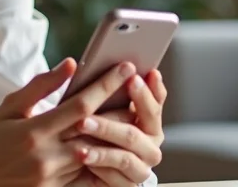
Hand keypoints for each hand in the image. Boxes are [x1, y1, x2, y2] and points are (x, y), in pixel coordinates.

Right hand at [0, 59, 141, 186]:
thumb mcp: (9, 107)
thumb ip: (42, 86)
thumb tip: (71, 65)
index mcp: (35, 130)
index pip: (81, 104)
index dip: (106, 85)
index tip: (126, 68)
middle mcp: (47, 155)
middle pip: (97, 131)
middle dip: (121, 111)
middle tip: (140, 93)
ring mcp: (52, 177)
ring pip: (95, 155)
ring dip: (115, 137)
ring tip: (133, 118)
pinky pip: (87, 177)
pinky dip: (101, 163)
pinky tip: (114, 150)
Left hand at [66, 69, 167, 185]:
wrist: (87, 166)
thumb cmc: (94, 129)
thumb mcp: (100, 106)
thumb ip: (107, 88)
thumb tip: (100, 63)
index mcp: (149, 121)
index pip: (156, 103)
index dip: (147, 91)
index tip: (133, 77)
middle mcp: (150, 144)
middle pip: (137, 129)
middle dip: (112, 118)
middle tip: (91, 107)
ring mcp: (141, 166)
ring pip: (124, 154)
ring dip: (102, 141)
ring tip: (81, 128)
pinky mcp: (129, 185)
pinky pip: (116, 177)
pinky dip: (99, 165)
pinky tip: (82, 156)